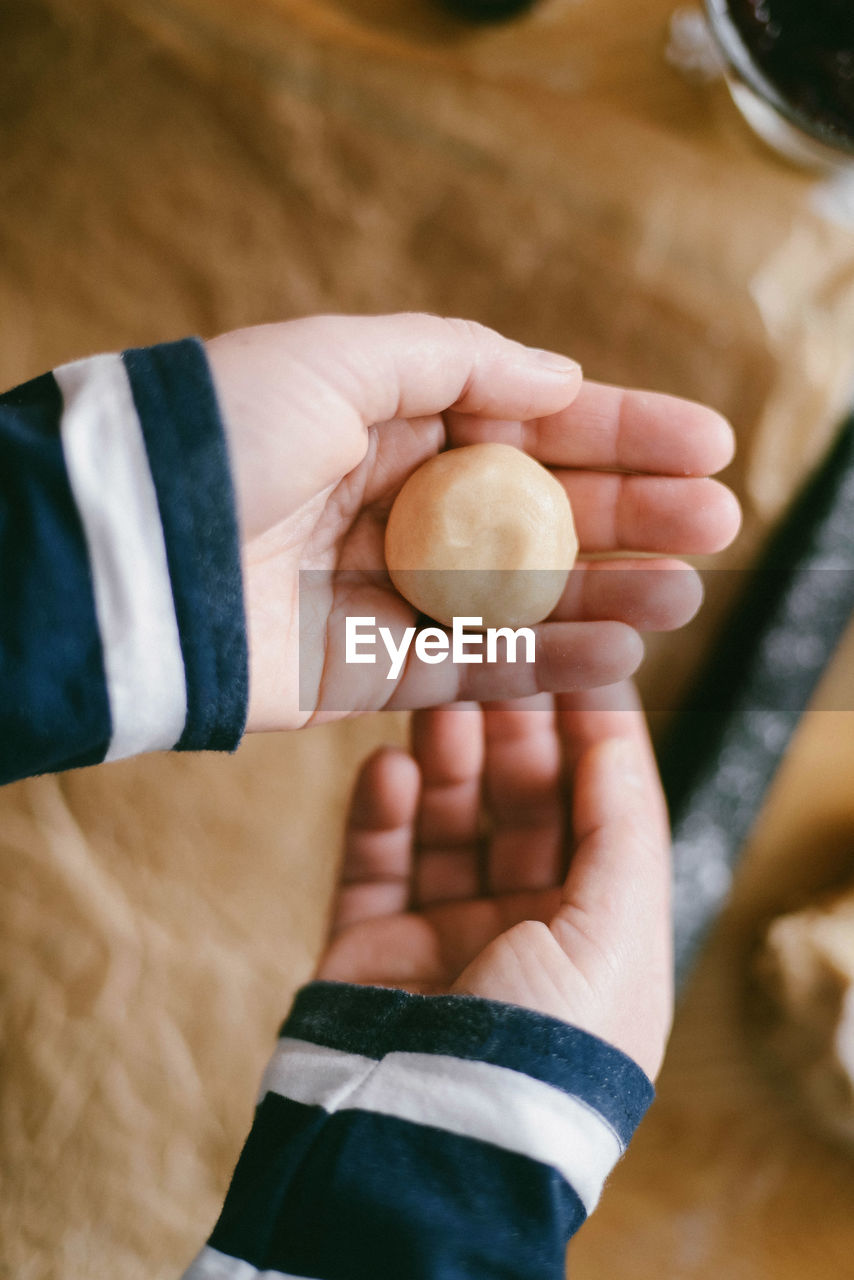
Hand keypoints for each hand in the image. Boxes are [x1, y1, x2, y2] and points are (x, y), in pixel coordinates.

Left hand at [206, 314, 739, 731]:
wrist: (132, 554)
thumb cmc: (227, 438)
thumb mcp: (342, 356)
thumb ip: (458, 361)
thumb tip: (558, 377)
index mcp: (388, 420)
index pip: (526, 423)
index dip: (618, 432)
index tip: (705, 444)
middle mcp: (390, 503)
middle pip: (534, 512)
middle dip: (629, 515)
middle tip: (717, 523)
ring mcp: (381, 589)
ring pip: (515, 596)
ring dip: (603, 594)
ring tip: (685, 593)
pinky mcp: (362, 668)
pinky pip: (470, 667)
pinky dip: (541, 663)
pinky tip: (618, 653)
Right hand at [317, 682, 671, 1078]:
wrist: (431, 1140)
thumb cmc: (549, 1045)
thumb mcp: (618, 932)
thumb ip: (623, 825)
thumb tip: (618, 738)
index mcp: (601, 936)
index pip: (601, 811)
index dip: (590, 731)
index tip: (575, 654)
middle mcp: (527, 934)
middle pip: (520, 805)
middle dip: (510, 731)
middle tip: (490, 655)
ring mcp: (445, 941)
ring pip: (446, 822)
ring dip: (443, 756)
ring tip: (435, 696)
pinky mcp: (370, 948)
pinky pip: (374, 862)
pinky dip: (379, 812)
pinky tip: (385, 766)